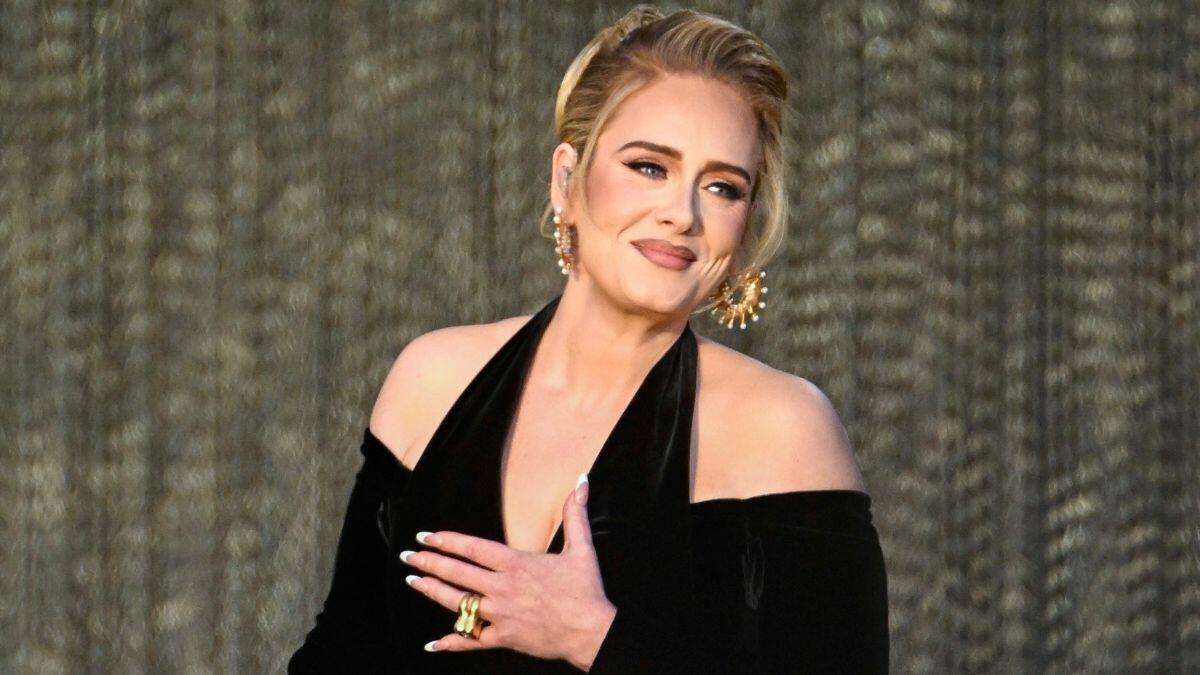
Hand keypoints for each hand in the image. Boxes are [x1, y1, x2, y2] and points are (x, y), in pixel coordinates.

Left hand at [399, 474, 616, 670]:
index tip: (427, 535)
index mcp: (516, 564)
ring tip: (412, 581)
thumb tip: (581, 480)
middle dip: (429, 563)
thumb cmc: (586, 590)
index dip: (447, 541)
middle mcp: (502, 588)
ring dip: (432, 591)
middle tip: (408, 555)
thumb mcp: (582, 548)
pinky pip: (471, 641)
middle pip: (457, 573)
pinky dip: (451, 643)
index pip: (472, 549)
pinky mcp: (503, 638)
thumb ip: (575, 514)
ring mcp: (500, 615)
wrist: (592, 632)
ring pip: (457, 603)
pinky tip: (432, 644)